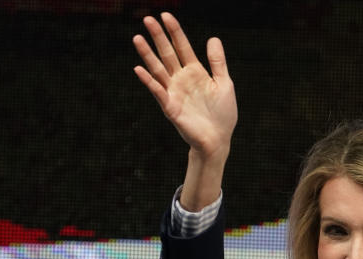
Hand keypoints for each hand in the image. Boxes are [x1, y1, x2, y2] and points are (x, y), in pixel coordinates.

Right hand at [133, 13, 236, 160]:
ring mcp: (174, 92)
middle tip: (148, 19)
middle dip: (158, 37)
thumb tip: (213, 38)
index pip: (182, 47)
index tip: (166, 15)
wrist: (218, 140)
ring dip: (147, 55)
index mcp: (195, 72)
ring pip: (158, 69)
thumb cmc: (222, 114)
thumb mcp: (224, 84)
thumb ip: (218, 62)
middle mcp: (181, 79)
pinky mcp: (170, 107)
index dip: (175, 31)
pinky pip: (158, 92)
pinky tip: (139, 69)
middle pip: (167, 54)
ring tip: (137, 38)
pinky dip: (149, 81)